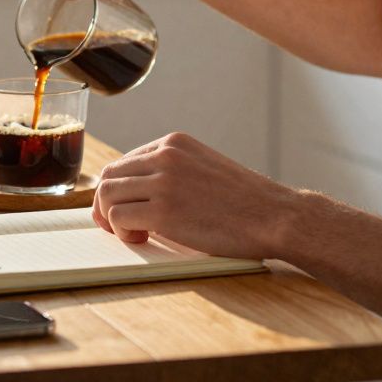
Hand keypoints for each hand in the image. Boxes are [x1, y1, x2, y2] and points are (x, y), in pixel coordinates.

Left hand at [92, 132, 299, 259]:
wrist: (275, 216)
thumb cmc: (244, 202)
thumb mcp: (204, 169)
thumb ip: (173, 171)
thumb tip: (137, 192)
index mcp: (174, 142)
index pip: (124, 161)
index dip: (118, 189)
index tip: (126, 209)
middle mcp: (165, 155)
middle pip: (109, 176)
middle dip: (106, 204)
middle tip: (121, 227)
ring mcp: (163, 181)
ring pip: (107, 195)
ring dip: (112, 219)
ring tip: (136, 234)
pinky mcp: (164, 210)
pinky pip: (118, 217)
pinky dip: (122, 232)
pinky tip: (142, 239)